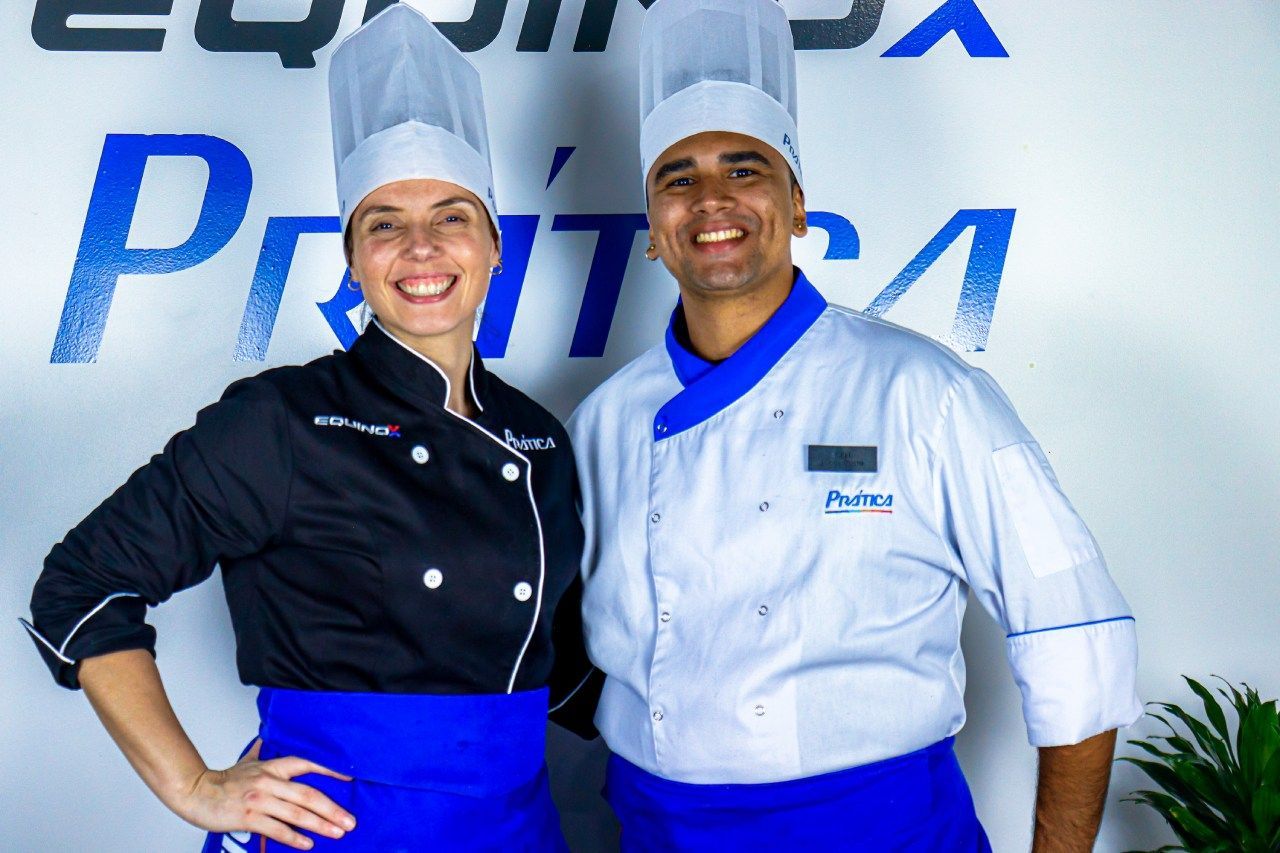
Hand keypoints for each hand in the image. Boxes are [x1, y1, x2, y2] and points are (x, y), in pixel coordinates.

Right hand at [176, 740, 356, 849]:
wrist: (195, 792)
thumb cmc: (223, 781)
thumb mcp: (246, 762)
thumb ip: (259, 752)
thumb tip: (263, 738)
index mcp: (272, 767)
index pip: (308, 765)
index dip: (331, 771)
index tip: (350, 780)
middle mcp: (269, 781)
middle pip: (308, 795)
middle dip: (333, 810)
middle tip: (350, 821)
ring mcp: (259, 800)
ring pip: (297, 813)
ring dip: (320, 825)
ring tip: (337, 833)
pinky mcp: (249, 817)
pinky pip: (277, 829)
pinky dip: (294, 838)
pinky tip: (308, 844)